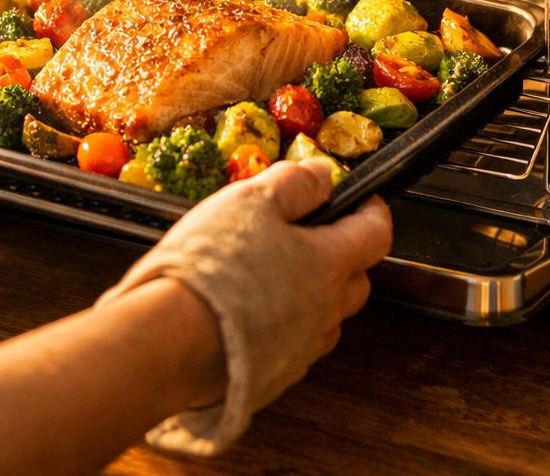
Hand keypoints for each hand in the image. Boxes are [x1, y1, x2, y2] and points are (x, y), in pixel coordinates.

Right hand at [96, 159, 391, 455]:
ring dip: (312, 295)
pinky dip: (283, 326)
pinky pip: (293, 345)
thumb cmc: (213, 268)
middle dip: (344, 255)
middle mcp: (326, 311)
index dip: (371, 210)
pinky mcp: (276, 375)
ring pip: (325, 317)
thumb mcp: (251, 202)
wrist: (173, 342)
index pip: (376, 234)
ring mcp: (303, 348)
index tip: (362, 199)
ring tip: (273, 275)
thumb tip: (323, 175)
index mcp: (329, 264)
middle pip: (356, 280)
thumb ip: (295, 184)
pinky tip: (250, 312)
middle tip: (313, 235)